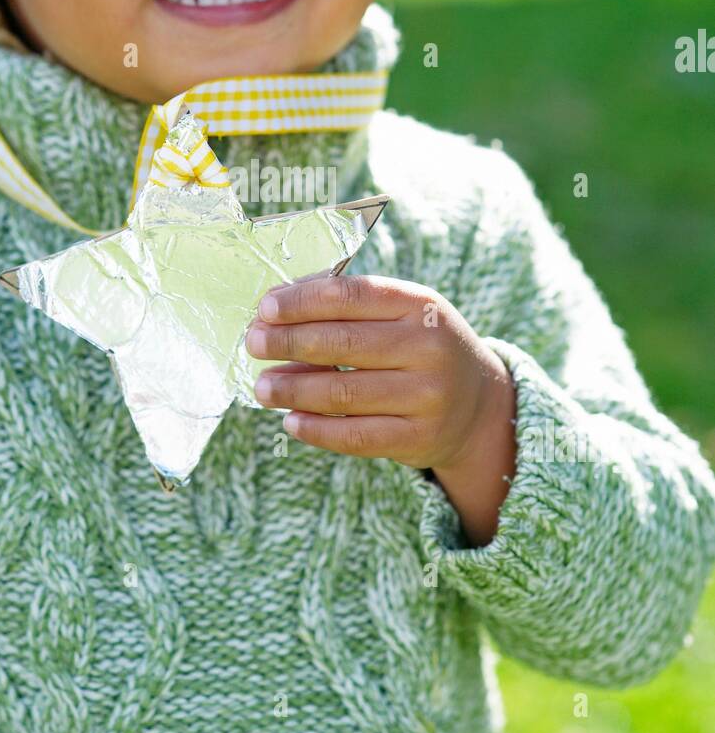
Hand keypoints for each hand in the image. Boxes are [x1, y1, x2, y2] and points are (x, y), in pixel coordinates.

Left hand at [245, 274, 513, 471]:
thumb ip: (347, 308)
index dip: (302, 301)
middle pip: (343, 343)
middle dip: (289, 343)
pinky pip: (355, 435)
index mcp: (420, 304)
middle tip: (254, 344)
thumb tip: (275, 313)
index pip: (351, 295)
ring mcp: (428, 395)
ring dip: (293, 390)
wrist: (478, 404)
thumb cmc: (419, 347)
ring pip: (344, 392)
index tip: (265, 309)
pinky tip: (290, 421)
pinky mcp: (418, 437)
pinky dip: (316, 429)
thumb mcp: (401, 314)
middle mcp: (429, 347)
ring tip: (262, 387)